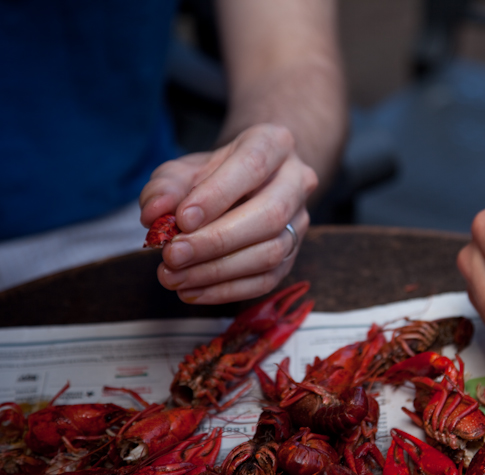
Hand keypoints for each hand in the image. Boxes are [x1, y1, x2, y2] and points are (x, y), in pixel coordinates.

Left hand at [139, 123, 316, 303]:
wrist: (246, 185)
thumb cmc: (213, 175)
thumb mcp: (184, 169)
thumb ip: (165, 188)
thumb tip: (155, 214)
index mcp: (274, 144)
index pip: (252, 166)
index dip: (217, 195)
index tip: (182, 219)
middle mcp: (297, 181)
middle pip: (269, 215)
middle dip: (216, 241)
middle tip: (173, 255)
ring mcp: (299, 222)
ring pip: (270, 253)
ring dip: (218, 271)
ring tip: (174, 276)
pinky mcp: (293, 255)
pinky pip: (267, 280)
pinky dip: (226, 290)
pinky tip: (192, 291)